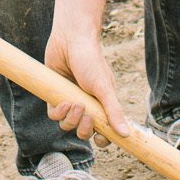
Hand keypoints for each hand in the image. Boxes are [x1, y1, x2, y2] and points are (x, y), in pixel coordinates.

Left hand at [44, 19, 130, 140]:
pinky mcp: (56, 95)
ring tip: (74, 103)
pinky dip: (58, 112)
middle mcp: (87, 105)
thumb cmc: (91, 61)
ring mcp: (71, 101)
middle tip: (87, 113)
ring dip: (70, 119)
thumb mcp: (104, 88)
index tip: (101, 138)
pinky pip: (54, 115)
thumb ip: (114, 111)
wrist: (69, 40)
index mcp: (103, 104)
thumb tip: (126, 134)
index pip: (104, 131)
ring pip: (68, 125)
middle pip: (84, 131)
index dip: (103, 139)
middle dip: (84, 128)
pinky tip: (63, 100)